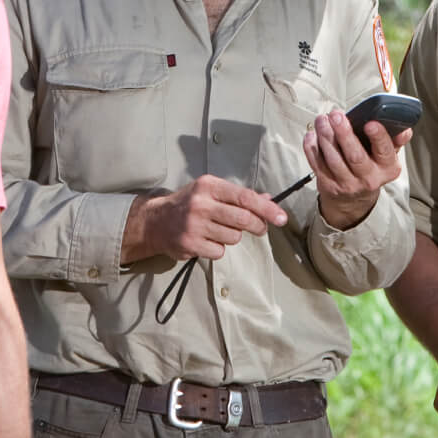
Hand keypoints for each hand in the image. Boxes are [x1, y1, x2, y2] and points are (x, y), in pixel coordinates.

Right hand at [125, 175, 286, 264]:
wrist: (155, 221)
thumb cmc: (189, 204)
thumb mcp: (210, 192)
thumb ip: (238, 196)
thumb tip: (269, 198)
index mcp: (209, 186)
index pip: (245, 197)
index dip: (266, 208)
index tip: (281, 218)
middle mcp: (201, 203)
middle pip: (243, 219)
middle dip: (257, 226)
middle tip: (259, 228)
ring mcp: (194, 225)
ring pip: (233, 237)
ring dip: (232, 237)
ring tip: (217, 231)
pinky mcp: (189, 244)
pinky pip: (219, 251)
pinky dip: (217, 248)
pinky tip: (206, 240)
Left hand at [306, 111, 412, 231]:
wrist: (355, 198)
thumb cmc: (372, 167)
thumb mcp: (388, 156)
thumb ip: (395, 140)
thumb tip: (404, 129)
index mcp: (387, 168)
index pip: (385, 151)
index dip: (378, 137)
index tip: (370, 123)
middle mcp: (368, 178)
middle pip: (355, 156)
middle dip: (344, 133)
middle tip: (336, 115)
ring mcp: (347, 184)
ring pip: (333, 159)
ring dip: (325, 137)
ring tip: (322, 120)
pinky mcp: (329, 185)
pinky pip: (318, 164)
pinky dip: (312, 148)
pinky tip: (312, 134)